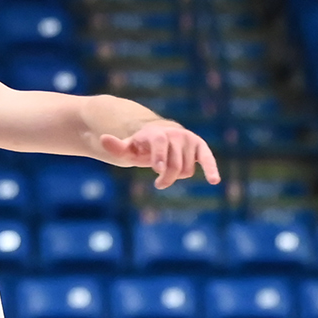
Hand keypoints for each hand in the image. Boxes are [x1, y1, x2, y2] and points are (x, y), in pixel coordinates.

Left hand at [97, 121, 219, 190]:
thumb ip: (117, 146)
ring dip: (177, 176)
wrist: (162, 135)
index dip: (159, 157)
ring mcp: (188, 140)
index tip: (158, 169)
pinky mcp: (200, 147)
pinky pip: (207, 159)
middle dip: (166, 178)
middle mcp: (175, 135)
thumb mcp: (128, 147)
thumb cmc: (142, 145)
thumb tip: (103, 139)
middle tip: (158, 183)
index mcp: (157, 134)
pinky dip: (211, 169)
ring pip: (186, 169)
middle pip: (174, 165)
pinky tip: (214, 181)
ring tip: (169, 170)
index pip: (160, 145)